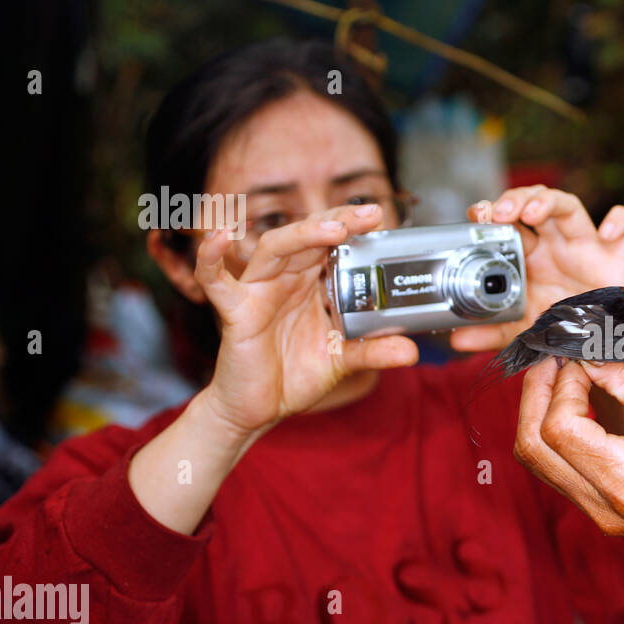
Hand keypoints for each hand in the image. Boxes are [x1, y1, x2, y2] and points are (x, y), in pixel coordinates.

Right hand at [195, 204, 417, 436]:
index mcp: (310, 285)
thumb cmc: (294, 376)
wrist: (258, 409)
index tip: (380, 219)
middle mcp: (285, 280)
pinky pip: (216, 280)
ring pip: (274, 249)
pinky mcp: (235, 312)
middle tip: (370, 214)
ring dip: (302, 235)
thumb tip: (412, 350)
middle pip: (307, 237)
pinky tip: (218, 237)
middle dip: (337, 221)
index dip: (352, 228)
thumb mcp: (342, 361)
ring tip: (334, 229)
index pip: (331, 245)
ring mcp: (257, 292)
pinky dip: (211, 258)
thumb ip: (373, 352)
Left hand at [451, 186, 623, 351]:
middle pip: (535, 202)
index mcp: (532, 256)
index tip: (476, 216)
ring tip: (531, 213)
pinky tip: (606, 232)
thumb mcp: (522, 333)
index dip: (491, 211)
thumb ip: (491, 333)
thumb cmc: (563, 329)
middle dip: (515, 200)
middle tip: (498, 214)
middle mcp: (556, 244)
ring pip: (570, 206)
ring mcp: (587, 246)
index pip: (510, 221)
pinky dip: (620, 221)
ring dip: (548, 201)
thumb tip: (455, 339)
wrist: (602, 346)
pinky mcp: (619, 256)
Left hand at [514, 357, 623, 589]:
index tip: (582, 354)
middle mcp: (606, 510)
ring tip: (566, 374)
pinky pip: (566, 471)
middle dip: (535, 396)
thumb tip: (590, 353)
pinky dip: (562, 434)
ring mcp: (605, 517)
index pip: (559, 429)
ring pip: (543, 464)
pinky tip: (584, 401)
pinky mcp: (611, 513)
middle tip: (554, 359)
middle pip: (534, 451)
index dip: (561, 382)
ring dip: (543, 414)